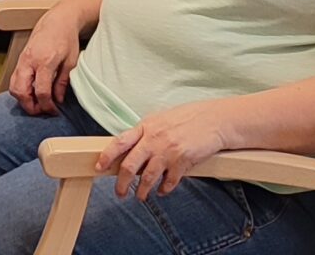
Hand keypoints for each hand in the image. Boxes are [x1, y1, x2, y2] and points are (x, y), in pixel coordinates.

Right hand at [6, 0, 85, 114]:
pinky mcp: (20, 60)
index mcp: (44, 61)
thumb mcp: (70, 62)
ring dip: (23, 99)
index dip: (48, 106)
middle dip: (30, 106)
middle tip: (42, 111)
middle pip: (21, 91)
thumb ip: (62, 82)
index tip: (54, 111)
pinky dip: (20, 90)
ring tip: (37, 103)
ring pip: (13, 87)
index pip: (41, 91)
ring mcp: (22, 60)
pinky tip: (32, 93)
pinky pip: (14, 80)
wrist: (57, 21)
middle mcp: (29, 61)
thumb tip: (58, 99)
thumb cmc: (66, 38)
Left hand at [98, 100, 237, 199]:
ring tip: (140, 197)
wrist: (215, 120)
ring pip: (148, 178)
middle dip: (122, 183)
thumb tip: (131, 149)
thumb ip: (146, 133)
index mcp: (145, 127)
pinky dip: (164, 189)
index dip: (107, 156)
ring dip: (142, 191)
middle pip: (130, 166)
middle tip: (120, 193)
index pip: (120, 142)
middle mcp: (154, 139)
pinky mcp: (182, 162)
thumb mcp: (161, 119)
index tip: (99, 167)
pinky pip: (169, 181)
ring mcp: (168, 151)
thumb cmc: (188, 118)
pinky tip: (162, 191)